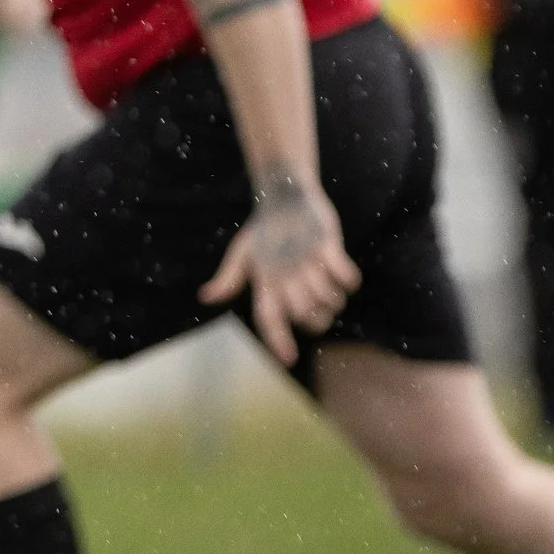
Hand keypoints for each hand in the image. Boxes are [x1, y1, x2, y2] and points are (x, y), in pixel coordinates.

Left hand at [199, 170, 361, 364]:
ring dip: (334, 299)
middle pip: (305, 315)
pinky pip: (345, 276)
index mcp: (263, 279)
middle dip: (317, 320)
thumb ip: (228, 279)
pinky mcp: (326, 244)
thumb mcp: (242, 254)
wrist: (283, 194)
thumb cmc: (263, 229)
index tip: (288, 360)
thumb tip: (204, 297)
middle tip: (320, 307)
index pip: (268, 317)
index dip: (277, 339)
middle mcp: (284, 273)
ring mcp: (307, 259)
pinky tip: (342, 271)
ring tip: (329, 286)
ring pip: (328, 299)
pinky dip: (348, 279)